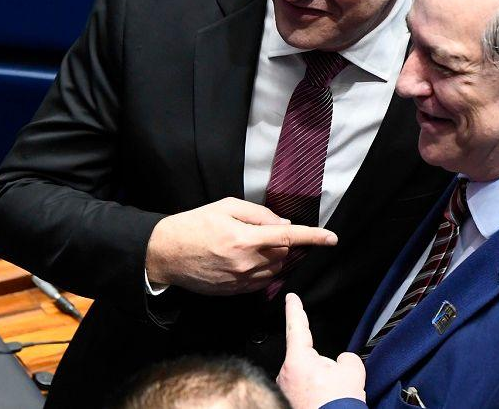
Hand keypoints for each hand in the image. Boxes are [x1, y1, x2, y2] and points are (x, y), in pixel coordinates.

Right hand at [145, 198, 336, 294]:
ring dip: (274, 257)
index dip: (314, 237)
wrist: (166, 254)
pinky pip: (262, 282)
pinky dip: (263, 270)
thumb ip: (259, 214)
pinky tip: (247, 260)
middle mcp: (247, 263)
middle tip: (263, 232)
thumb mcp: (226, 206)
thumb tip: (284, 225)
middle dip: (283, 243)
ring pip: (275, 270)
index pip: (290, 238)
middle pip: (284, 254)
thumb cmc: (195, 224)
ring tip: (252, 245)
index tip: (332, 238)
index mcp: (246, 238)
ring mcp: (241, 281)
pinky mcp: (235, 292)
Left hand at [277, 293, 365, 408]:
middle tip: (336, 380)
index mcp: (298, 359)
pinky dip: (315, 393)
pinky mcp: (286, 402)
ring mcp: (284, 390)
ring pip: (305, 376)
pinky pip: (303, 390)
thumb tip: (338, 362)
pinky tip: (326, 401)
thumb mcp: (352, 369)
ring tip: (332, 395)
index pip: (296, 326)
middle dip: (321, 364)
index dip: (295, 309)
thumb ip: (345, 357)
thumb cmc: (339, 401)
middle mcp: (285, 373)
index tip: (291, 297)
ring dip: (319, 381)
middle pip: (305, 357)